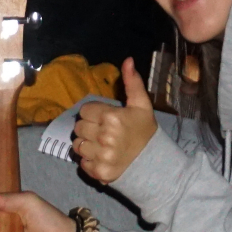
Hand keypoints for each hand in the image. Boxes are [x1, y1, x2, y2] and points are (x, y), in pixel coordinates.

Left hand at [72, 59, 158, 184]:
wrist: (154, 161)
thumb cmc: (145, 130)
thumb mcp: (141, 104)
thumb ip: (132, 82)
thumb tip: (128, 60)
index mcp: (112, 117)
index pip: (84, 111)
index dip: (93, 113)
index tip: (104, 118)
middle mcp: (104, 136)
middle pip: (78, 128)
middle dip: (88, 128)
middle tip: (102, 132)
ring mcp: (101, 156)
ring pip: (77, 146)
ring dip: (86, 145)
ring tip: (101, 145)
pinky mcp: (98, 172)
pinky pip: (81, 163)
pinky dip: (89, 161)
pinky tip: (102, 158)